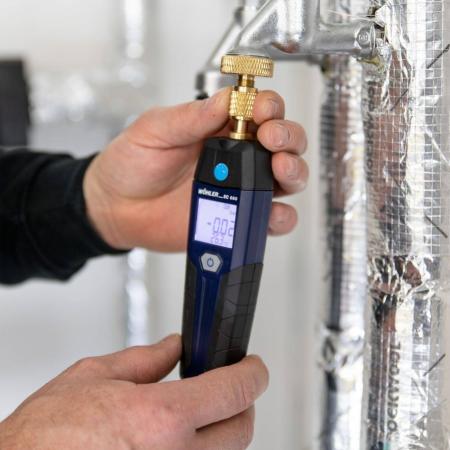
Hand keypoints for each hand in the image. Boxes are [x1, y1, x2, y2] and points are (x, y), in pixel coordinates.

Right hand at [0, 335, 268, 449]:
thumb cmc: (43, 438)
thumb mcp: (94, 376)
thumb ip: (145, 358)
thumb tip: (174, 347)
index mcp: (160, 419)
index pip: (235, 390)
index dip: (252, 372)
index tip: (252, 366)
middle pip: (242, 428)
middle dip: (239, 403)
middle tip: (226, 387)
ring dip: (219, 432)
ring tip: (196, 414)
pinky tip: (175, 442)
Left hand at [84, 89, 307, 250]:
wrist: (117, 209)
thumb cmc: (131, 165)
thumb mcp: (155, 130)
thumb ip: (190, 117)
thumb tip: (227, 99)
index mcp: (220, 128)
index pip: (259, 110)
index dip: (268, 107)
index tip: (262, 111)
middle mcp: (237, 157)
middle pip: (283, 142)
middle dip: (288, 137)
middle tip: (272, 139)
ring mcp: (239, 189)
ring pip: (286, 178)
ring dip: (293, 172)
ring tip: (280, 170)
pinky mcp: (236, 217)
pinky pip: (270, 218)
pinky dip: (280, 217)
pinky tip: (270, 211)